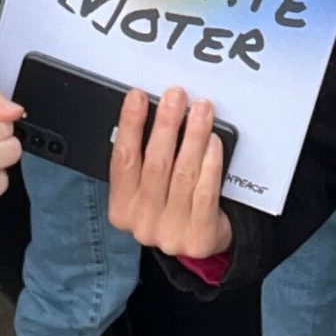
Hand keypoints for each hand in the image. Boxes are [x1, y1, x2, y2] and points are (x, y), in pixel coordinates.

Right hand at [106, 87, 231, 259]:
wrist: (199, 239)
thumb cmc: (171, 202)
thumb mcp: (148, 185)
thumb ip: (145, 156)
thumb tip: (154, 110)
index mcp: (122, 207)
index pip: (123, 160)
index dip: (130, 125)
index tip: (138, 97)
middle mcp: (143, 222)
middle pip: (155, 165)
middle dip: (166, 124)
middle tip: (175, 96)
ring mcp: (171, 233)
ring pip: (183, 175)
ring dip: (193, 136)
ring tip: (201, 110)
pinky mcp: (199, 238)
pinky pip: (205, 192)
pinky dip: (210, 163)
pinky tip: (214, 142)